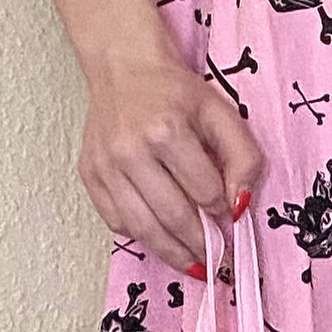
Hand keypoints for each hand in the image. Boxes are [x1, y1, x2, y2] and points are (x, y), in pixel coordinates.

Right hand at [80, 51, 265, 273]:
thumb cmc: (174, 91)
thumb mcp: (220, 113)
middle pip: (172, 217)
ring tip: (193, 264)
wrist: (123, 67)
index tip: (231, 225)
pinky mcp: (89, 174)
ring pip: (142, 228)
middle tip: (218, 262)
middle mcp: (130, 150)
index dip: (222, 213)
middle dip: (200, 244)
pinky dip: (141, 236)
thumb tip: (239, 206)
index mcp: (167, 130)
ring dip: (172, 253)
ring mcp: (105, 165)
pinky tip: (160, 238)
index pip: (204, 191)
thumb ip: (242, 156)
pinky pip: (117, 221)